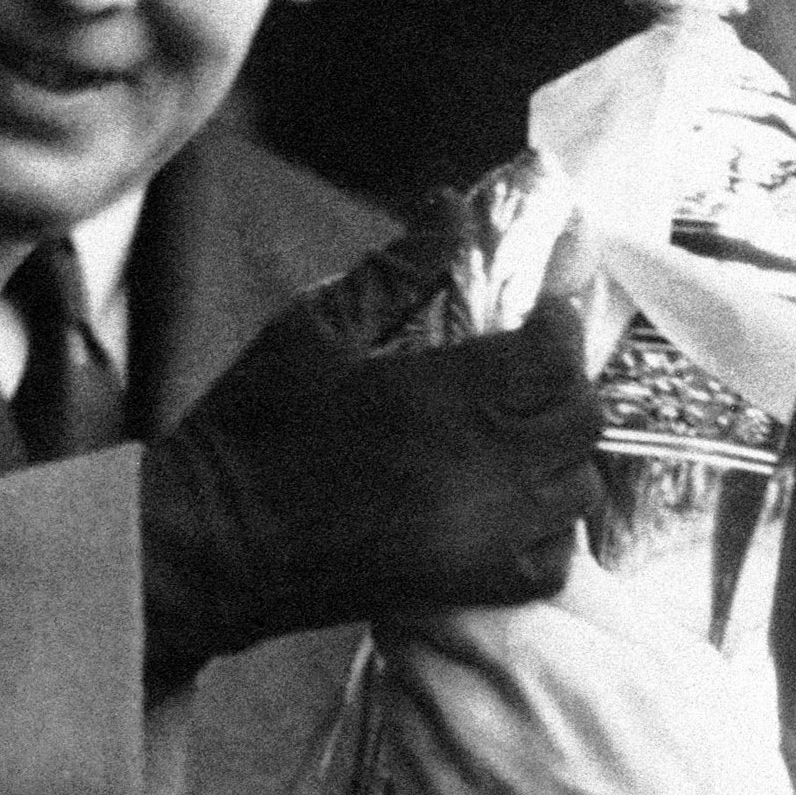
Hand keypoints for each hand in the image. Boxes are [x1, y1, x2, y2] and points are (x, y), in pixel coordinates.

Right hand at [132, 265, 597, 681]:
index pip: (556, 352)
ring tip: (520, 433)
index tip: (538, 310)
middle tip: (529, 366)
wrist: (213, 543)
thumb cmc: (253, 430)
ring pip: (578, 487)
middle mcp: (485, 469)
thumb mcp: (316, 328)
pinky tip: (514, 503)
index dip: (558, 322)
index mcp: (447, 397)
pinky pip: (554, 559)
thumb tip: (449, 208)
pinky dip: (551, 528)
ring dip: (562, 452)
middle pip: (582, 419)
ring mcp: (485, 536)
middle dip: (566, 382)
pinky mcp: (469, 586)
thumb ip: (396, 270)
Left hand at [384, 554, 795, 794]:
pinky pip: (404, 766)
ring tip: (492, 687)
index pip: (435, 577)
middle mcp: (474, 723)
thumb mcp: (692, 680)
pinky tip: (484, 751)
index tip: (481, 565)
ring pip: (397, 695)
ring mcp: (449, 792)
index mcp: (537, 665)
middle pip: (401, 630)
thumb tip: (555, 542)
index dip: (455, 562)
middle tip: (482, 617)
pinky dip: (428, 742)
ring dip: (428, 676)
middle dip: (434, 612)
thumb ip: (606, 605)